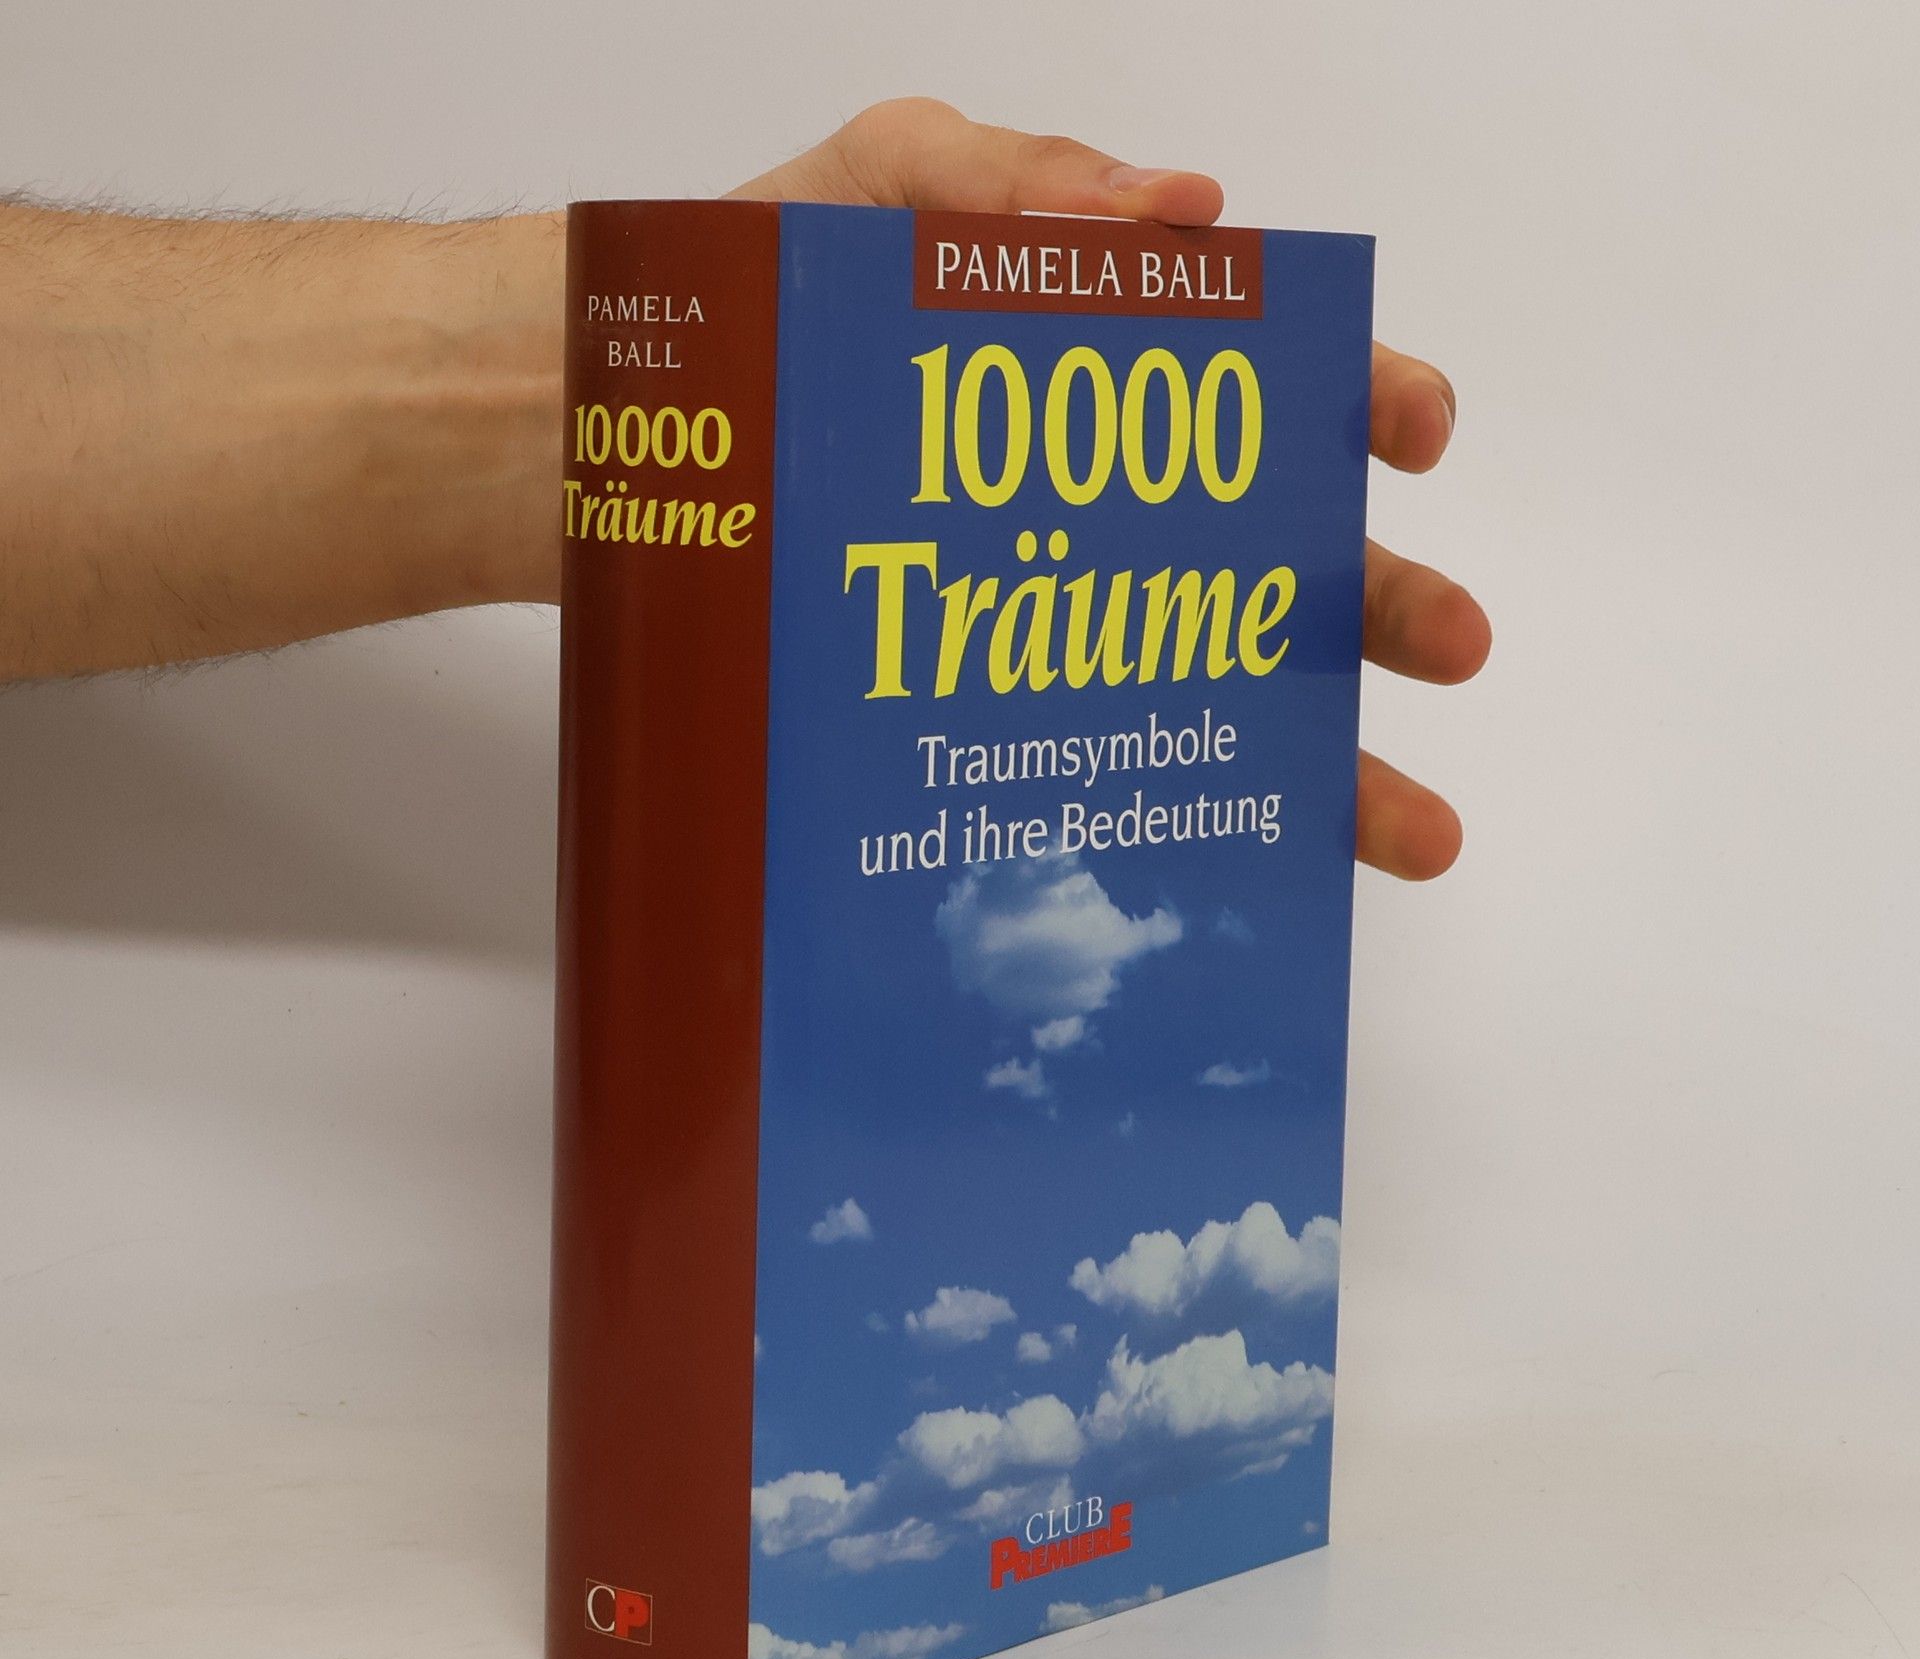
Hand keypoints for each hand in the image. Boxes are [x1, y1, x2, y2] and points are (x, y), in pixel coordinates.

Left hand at [731, 99, 1490, 880]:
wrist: (593, 441)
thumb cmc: (741, 302)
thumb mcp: (873, 193)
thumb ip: (1016, 184)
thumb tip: (1192, 211)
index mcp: (1097, 376)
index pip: (1265, 386)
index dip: (1354, 401)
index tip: (1412, 434)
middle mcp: (1094, 510)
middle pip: (1273, 557)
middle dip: (1378, 603)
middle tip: (1453, 645)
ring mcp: (1039, 618)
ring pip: (1210, 692)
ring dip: (1323, 759)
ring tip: (1405, 831)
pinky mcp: (971, 706)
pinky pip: (1096, 764)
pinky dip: (1175, 818)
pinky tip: (1237, 869)